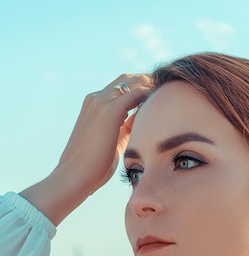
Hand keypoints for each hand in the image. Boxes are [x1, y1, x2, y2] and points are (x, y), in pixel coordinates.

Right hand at [20, 74, 151, 224]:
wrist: (75, 175)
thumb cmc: (93, 166)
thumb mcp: (112, 141)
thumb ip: (125, 129)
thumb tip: (141, 123)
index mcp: (93, 106)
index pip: (119, 87)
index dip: (139, 88)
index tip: (156, 95)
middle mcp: (95, 99)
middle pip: (126, 79)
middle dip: (147, 81)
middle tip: (165, 91)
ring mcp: (100, 102)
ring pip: (132, 82)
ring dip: (150, 86)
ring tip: (167, 95)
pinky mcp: (109, 111)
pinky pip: (136, 93)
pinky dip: (150, 95)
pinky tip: (161, 103)